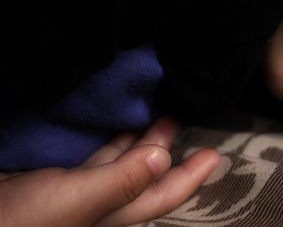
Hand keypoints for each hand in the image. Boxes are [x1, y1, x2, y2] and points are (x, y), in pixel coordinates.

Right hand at [0, 117, 220, 226]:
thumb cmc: (21, 222)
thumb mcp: (76, 200)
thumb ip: (120, 182)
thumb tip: (163, 158)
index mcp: (113, 214)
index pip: (163, 196)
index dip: (192, 176)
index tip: (214, 154)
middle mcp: (101, 204)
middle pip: (145, 175)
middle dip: (166, 148)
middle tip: (180, 115)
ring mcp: (78, 194)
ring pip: (121, 165)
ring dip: (140, 141)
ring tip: (156, 113)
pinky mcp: (55, 182)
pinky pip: (95, 159)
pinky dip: (110, 142)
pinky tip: (114, 126)